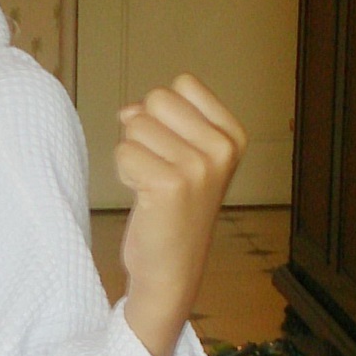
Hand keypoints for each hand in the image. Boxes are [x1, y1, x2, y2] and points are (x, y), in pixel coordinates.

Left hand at [114, 74, 245, 355]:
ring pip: (135, 125)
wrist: (172, 271)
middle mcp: (221, 149)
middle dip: (144, 130)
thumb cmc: (174, 212)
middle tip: (158, 169)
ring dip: (132, 154)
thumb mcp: (182, 156)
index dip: (165, 113)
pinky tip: (143, 197)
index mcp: (232, 136)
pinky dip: (124, 173)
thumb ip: (162, 121)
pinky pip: (123, 152)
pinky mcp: (169, 185)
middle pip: (156, 99)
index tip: (175, 150)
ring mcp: (199, 167)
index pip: (183, 84)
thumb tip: (129, 110)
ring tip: (151, 185)